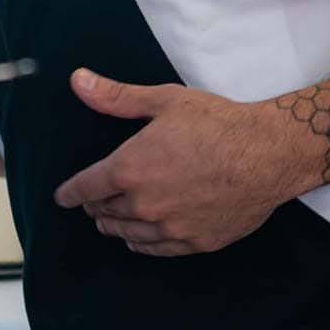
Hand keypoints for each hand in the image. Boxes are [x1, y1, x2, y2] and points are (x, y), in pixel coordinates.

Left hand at [53, 70, 300, 254]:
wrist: (267, 153)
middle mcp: (144, 204)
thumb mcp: (163, 100)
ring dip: (115, 227)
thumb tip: (78, 80)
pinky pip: (157, 249)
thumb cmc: (217, 123)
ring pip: (128, 235)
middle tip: (92, 202)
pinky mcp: (196, 242)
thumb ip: (116, 97)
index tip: (62, 197)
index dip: (70, 193)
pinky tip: (140, 239)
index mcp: (129, 169)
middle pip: (105, 213)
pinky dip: (142, 244)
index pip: (86, 188)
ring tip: (109, 222)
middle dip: (95, 207)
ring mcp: (170, 227)